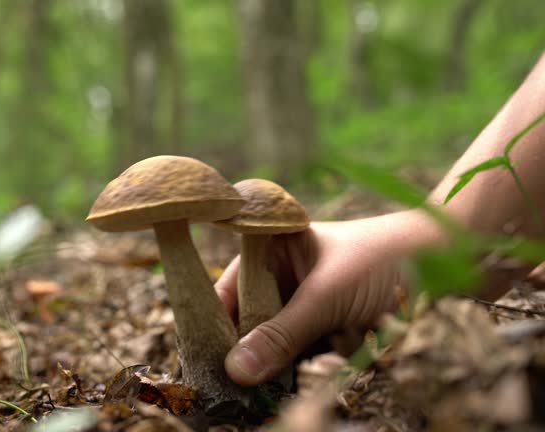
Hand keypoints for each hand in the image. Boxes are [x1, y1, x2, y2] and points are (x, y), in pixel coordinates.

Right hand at [215, 210, 444, 385]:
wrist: (458, 260)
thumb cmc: (387, 258)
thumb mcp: (328, 295)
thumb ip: (282, 332)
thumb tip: (235, 371)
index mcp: (270, 249)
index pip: (228, 292)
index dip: (213, 326)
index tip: (204, 364)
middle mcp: (283, 278)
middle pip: (248, 322)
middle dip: (243, 354)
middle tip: (230, 389)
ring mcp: (307, 305)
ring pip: (274, 344)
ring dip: (271, 368)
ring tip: (253, 396)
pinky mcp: (330, 330)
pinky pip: (302, 356)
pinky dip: (298, 373)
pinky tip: (288, 389)